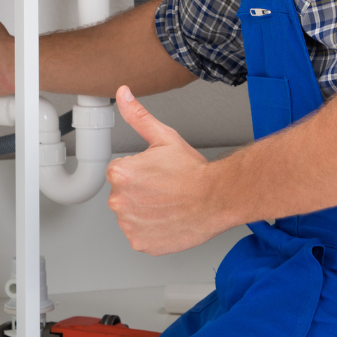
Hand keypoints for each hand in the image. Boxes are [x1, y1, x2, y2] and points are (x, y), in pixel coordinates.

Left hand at [106, 87, 229, 254]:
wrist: (218, 197)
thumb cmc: (193, 171)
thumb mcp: (164, 137)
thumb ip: (137, 115)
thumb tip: (122, 94)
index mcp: (120, 173)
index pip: (119, 172)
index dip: (140, 171)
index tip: (157, 174)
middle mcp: (119, 201)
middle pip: (123, 194)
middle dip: (140, 191)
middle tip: (165, 188)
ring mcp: (130, 225)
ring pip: (131, 215)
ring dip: (145, 211)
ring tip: (168, 204)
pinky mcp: (141, 243)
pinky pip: (140, 235)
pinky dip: (151, 230)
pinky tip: (167, 219)